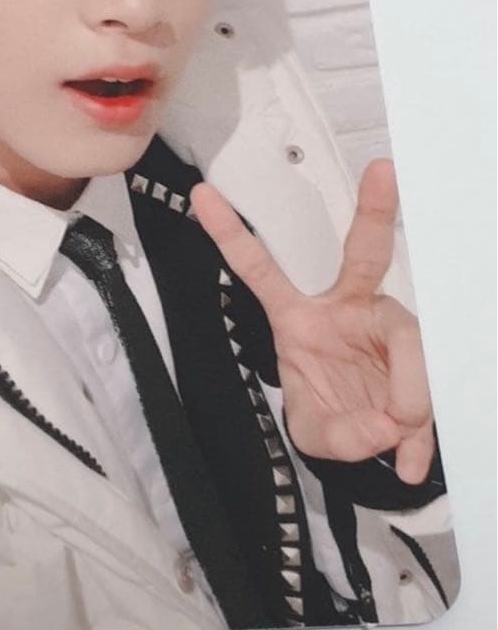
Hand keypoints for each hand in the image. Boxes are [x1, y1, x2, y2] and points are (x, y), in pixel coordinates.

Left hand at [189, 159, 433, 484]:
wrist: (372, 439)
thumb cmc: (333, 416)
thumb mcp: (317, 433)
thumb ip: (343, 433)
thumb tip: (386, 423)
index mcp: (297, 315)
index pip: (259, 267)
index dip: (230, 233)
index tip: (202, 195)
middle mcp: (346, 307)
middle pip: (363, 254)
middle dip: (374, 211)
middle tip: (382, 173)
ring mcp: (385, 324)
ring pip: (406, 337)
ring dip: (405, 393)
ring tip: (392, 432)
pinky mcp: (418, 351)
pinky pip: (427, 381)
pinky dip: (419, 429)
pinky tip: (408, 456)